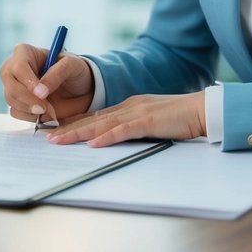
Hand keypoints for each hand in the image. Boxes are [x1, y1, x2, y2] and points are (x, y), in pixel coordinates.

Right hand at [0, 43, 94, 124]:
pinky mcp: (16, 101)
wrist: (77, 88)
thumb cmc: (73, 70)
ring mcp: (13, 85)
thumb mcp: (72, 65)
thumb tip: (39, 92)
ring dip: (31, 110)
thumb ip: (57, 73)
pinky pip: (15, 112)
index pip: (19, 66)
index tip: (42, 94)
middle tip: (46, 109)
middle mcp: (14, 68)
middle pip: (11, 86)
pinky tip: (44, 113)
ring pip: (11, 100)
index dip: (28, 82)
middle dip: (28, 100)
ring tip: (51, 110)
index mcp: (25, 52)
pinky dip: (30, 117)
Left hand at [45, 92, 205, 146]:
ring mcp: (138, 112)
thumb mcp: (152, 121)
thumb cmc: (181, 119)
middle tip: (48, 138)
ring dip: (78, 133)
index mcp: (130, 106)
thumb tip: (115, 140)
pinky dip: (107, 137)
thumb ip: (135, 127)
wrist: (203, 109)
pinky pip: (123, 131)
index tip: (58, 132)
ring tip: (59, 141)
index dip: (76, 124)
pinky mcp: (148, 121)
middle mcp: (129, 107)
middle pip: (93, 120)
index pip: (97, 117)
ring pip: (101, 124)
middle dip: (69, 129)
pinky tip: (93, 144)